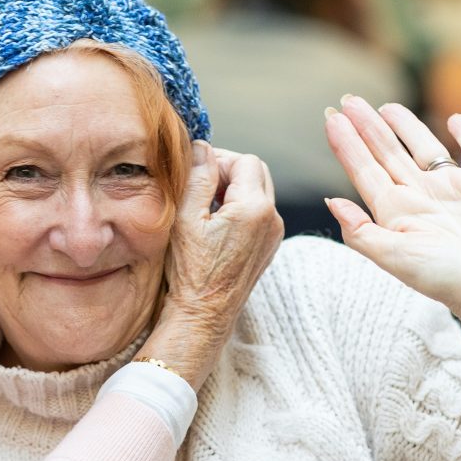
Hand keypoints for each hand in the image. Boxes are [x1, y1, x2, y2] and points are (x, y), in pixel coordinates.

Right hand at [145, 141, 283, 388]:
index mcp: (254, 208)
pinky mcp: (269, 246)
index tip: (196, 173)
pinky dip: (241, 206)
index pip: (244, 159)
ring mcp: (274, 234)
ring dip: (234, 188)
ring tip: (205, 204)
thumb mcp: (186, 217)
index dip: (219, 159)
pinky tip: (216, 222)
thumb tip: (203, 146)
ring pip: (260, 190)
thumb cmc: (191, 271)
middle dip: (229, 170)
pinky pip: (260, 211)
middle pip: (257, 171)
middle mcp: (273, 219)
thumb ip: (198, 176)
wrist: (204, 315)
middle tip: (200, 183)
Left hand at [323, 96, 460, 400]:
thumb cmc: (443, 276)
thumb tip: (329, 200)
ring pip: (424, 149)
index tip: (330, 119)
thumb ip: (359, 231)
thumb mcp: (392, 256)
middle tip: (348, 101)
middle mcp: (421, 197)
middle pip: (387, 154)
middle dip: (367, 128)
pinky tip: (455, 120)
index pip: (365, 171)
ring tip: (386, 108)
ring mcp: (453, 189)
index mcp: (396, 213)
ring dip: (406, 127)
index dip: (347, 146)